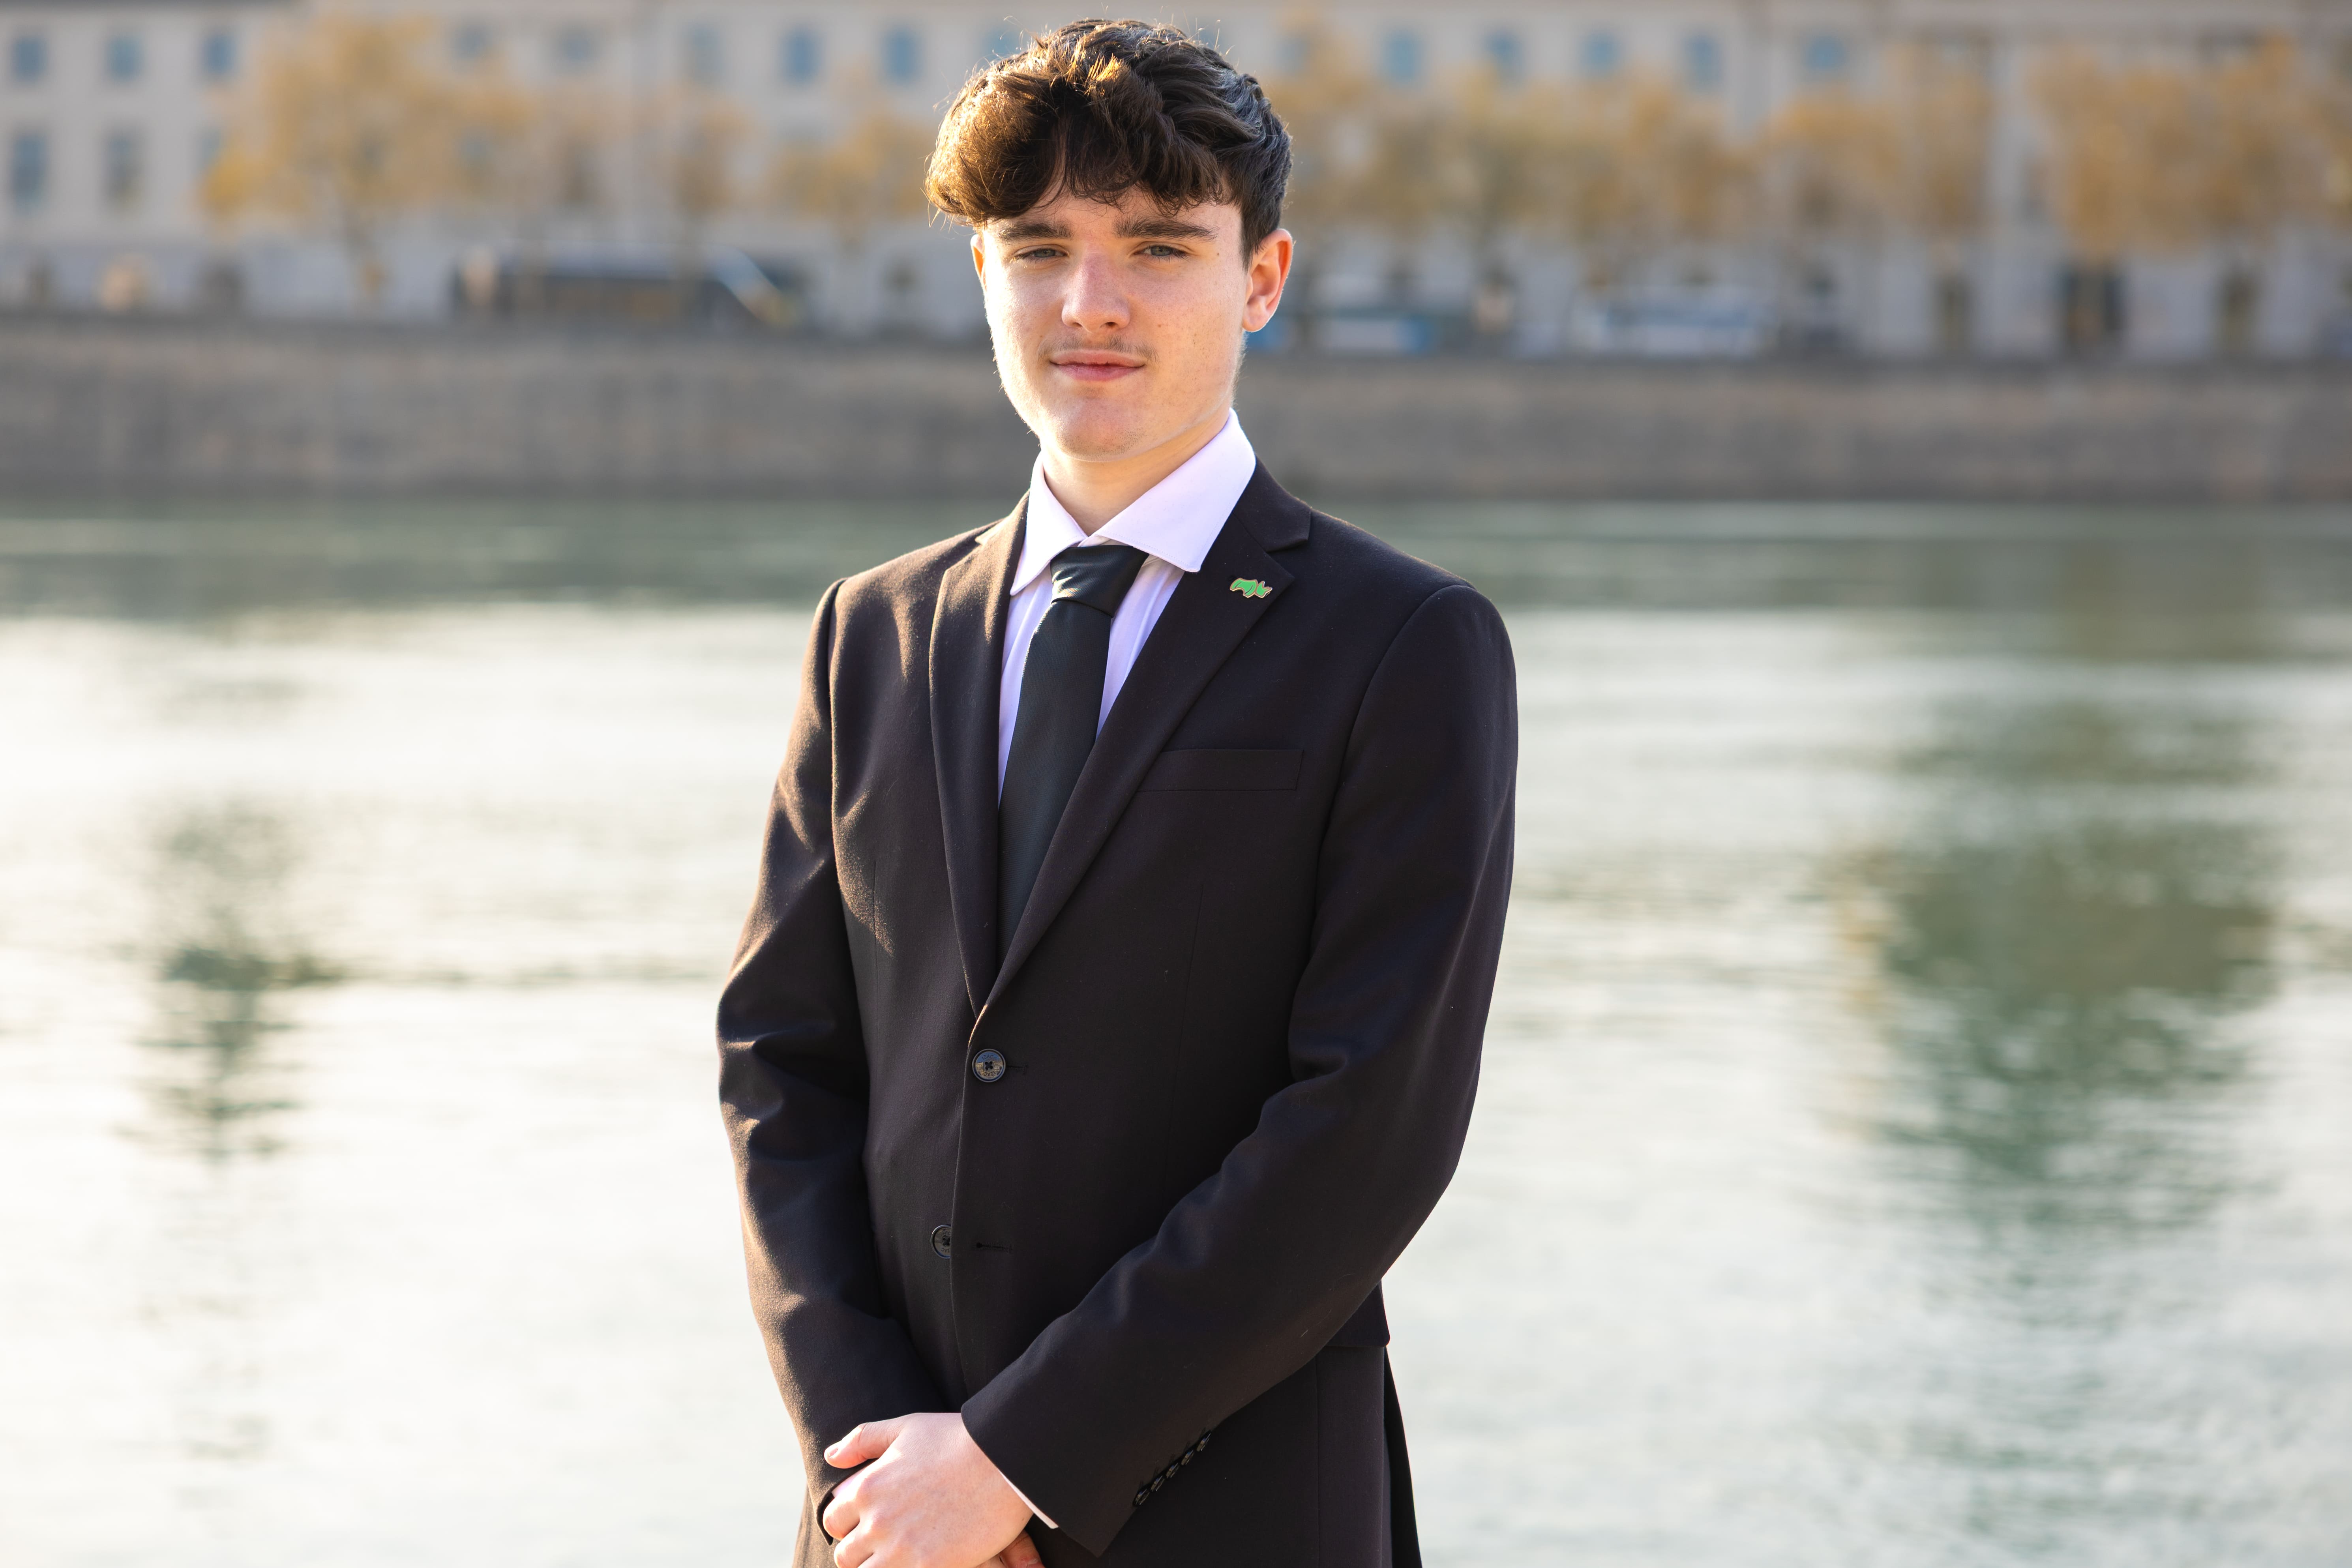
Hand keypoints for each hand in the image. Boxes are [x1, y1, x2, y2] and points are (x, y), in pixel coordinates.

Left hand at [821, 1412, 1037, 1567]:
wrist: (1003, 1459)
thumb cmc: (956, 1439)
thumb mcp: (904, 1427)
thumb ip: (863, 1439)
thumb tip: (831, 1455)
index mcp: (866, 1489)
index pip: (834, 1521)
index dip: (848, 1524)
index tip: (867, 1524)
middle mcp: (877, 1523)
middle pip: (846, 1556)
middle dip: (862, 1552)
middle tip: (888, 1546)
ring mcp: (902, 1550)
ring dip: (881, 1567)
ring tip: (903, 1557)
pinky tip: (923, 1563)